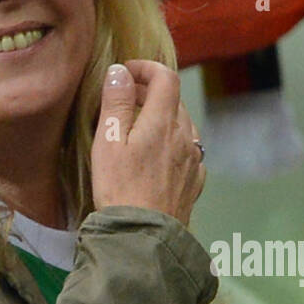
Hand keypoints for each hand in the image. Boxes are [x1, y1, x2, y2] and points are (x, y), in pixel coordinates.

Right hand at [90, 60, 204, 227]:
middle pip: (174, 100)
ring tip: (138, 129)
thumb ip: (117, 102)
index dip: (146, 68)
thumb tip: (120, 72)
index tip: (126, 74)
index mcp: (164, 122)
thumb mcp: (108, 141)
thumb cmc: (120, 189)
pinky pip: (188, 151)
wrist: (143, 235)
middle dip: (150, 93)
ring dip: (163, 118)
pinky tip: (156, 156)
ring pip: (182, 125)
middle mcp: (185, 137)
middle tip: (124, 101)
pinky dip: (172, 143)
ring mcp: (194, 160)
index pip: (166, 77)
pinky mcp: (195, 181)